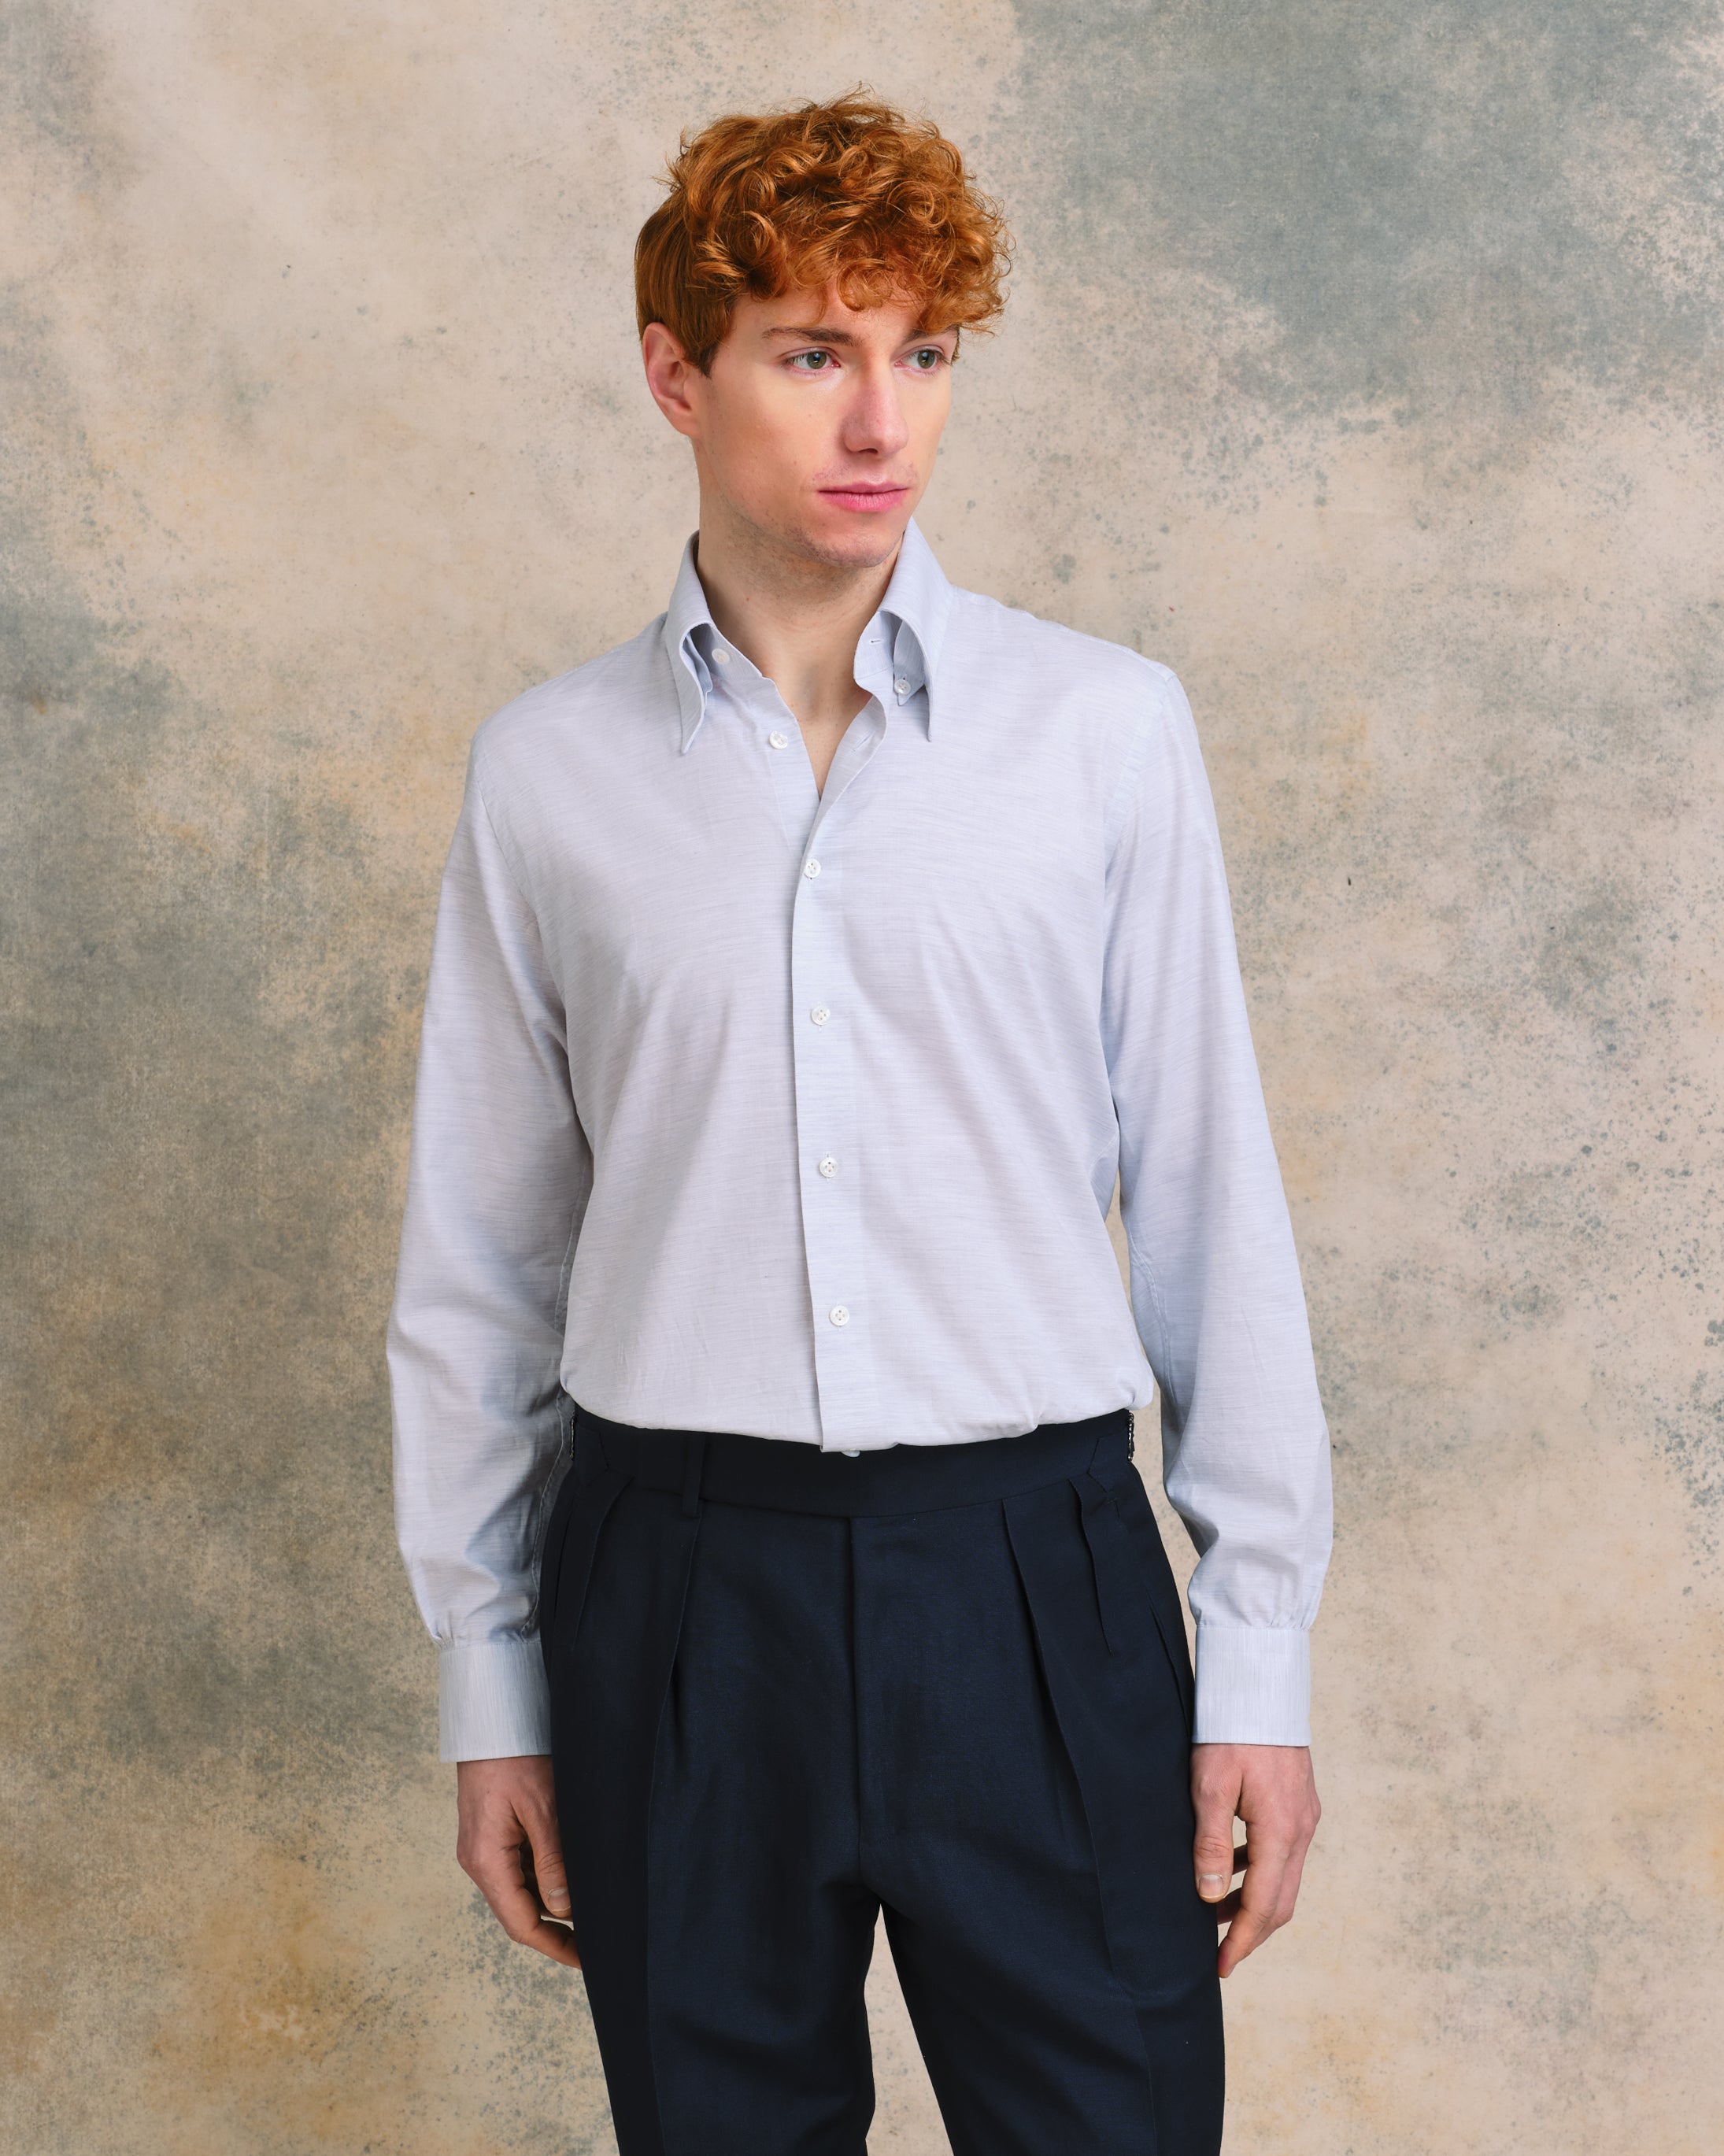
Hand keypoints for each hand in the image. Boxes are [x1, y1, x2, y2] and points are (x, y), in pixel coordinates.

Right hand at [455, 1754, 580, 1967]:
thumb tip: (564, 1910)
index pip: (521, 1923)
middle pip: (518, 1913)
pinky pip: (518, 1869)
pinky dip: (543, 1880)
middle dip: (555, 1932)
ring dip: (550, 1906)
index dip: (554, 1946)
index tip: (586, 1958)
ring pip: (519, 1892)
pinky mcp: (491, 1835)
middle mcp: (479, 1861)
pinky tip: (571, 1880)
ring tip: (590, 1914)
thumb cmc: (516, 1757)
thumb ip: (553, 1861)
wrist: (491, 1720)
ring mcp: (483, 1849)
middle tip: (595, 1942)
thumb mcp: (543, 1808)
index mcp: (486, 1861)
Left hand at [1191, 1743, 1319, 1976]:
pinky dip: (1261, 1872)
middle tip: (1220, 1954)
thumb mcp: (1209, 1787)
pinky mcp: (1300, 1803)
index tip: (1220, 1967)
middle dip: (1251, 1932)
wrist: (1260, 1684)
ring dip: (1254, 1902)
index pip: (1263, 1906)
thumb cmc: (1230, 1731)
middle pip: (1281, 1901)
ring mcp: (1305, 1816)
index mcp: (1281, 1832)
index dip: (1241, 1941)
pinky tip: (1233, 1869)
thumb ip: (1211, 1844)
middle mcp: (1301, 1830)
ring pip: (1285, 1878)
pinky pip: (1284, 1853)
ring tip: (1216, 1913)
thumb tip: (1211, 1897)